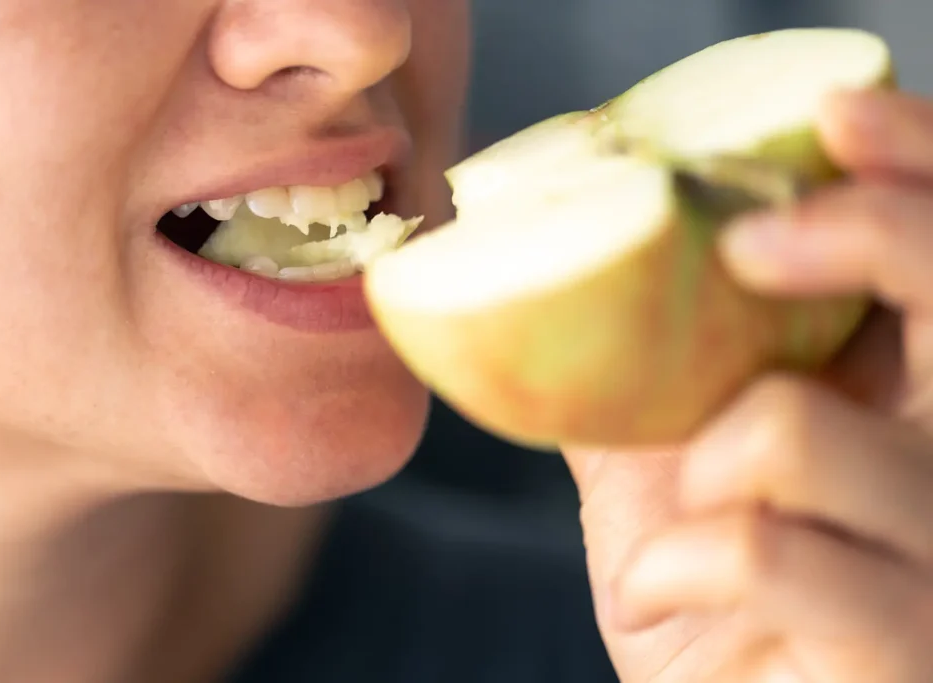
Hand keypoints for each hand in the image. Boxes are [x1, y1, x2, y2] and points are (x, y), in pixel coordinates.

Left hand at [564, 88, 932, 681]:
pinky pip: (762, 546)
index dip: (922, 165)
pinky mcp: (904, 644)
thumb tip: (553, 290)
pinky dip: (672, 562)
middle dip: (868, 231)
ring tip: (682, 512)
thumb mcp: (663, 479)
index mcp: (907, 401)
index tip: (837, 118)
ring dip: (702, 462)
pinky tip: (658, 594)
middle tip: (748, 242)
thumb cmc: (707, 603)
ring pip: (801, 428)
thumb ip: (641, 387)